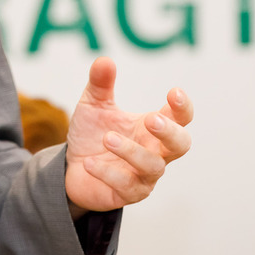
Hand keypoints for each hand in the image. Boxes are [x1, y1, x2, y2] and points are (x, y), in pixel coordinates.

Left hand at [64, 57, 192, 215]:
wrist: (72, 168)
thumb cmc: (92, 135)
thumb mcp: (93, 106)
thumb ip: (100, 85)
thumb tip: (104, 60)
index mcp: (152, 127)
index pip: (180, 117)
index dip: (182, 106)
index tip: (173, 92)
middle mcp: (155, 151)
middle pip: (181, 145)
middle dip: (169, 132)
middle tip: (151, 120)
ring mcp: (145, 175)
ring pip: (153, 166)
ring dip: (132, 151)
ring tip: (108, 138)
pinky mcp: (128, 194)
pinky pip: (125, 185)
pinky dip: (108, 172)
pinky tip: (89, 162)